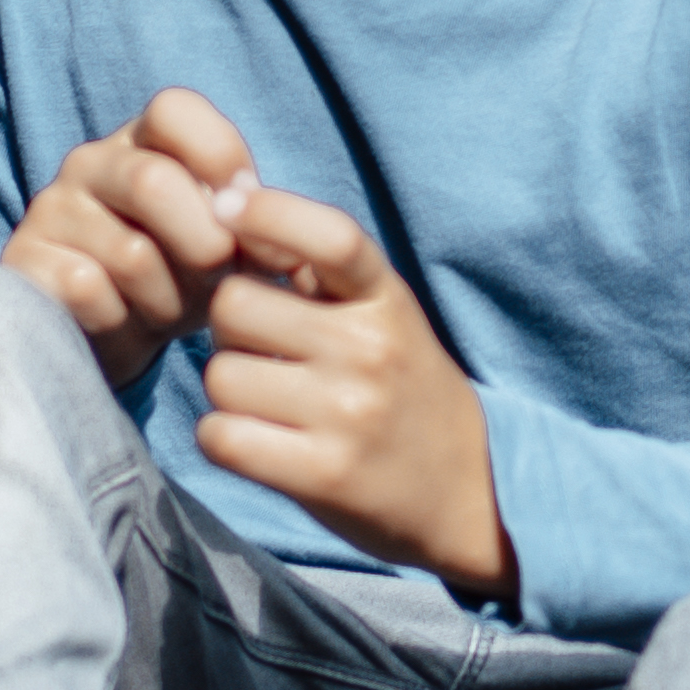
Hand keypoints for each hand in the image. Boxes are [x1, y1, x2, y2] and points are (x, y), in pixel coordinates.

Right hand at [3, 87, 258, 385]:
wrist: (111, 339)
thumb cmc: (182, 278)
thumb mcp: (228, 245)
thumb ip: (256, 228)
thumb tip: (280, 242)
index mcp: (143, 140)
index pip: (174, 109)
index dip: (221, 157)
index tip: (246, 208)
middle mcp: (89, 163)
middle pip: (153, 183)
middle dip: (205, 245)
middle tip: (218, 277)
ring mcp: (50, 210)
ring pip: (129, 253)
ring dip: (170, 299)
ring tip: (169, 307)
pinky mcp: (23, 263)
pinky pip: (88, 290)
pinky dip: (124, 320)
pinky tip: (126, 322)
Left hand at [193, 184, 503, 593]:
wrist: (468, 490)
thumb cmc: (402, 388)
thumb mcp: (381, 315)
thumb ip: (314, 267)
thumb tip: (230, 199)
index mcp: (385, 300)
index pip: (331, 235)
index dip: (269, 212)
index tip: (227, 206)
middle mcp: (370, 350)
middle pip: (235, 306)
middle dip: (229, 327)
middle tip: (259, 350)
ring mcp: (347, 414)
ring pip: (221, 375)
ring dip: (226, 391)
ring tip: (266, 401)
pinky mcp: (323, 474)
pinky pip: (221, 436)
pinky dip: (222, 439)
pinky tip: (252, 439)